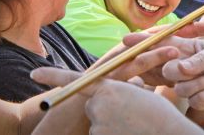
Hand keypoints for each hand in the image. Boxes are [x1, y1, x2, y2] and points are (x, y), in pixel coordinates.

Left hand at [31, 67, 203, 134]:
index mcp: (109, 87)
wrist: (169, 134)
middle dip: (104, 109)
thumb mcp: (139, 94)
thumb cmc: (158, 114)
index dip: (52, 77)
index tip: (34, 74)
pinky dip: (112, 134)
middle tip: (128, 113)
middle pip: (92, 106)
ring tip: (132, 125)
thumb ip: (121, 91)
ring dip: (111, 125)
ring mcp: (98, 125)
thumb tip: (113, 92)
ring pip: (96, 123)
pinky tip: (128, 133)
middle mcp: (99, 105)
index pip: (75, 80)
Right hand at [162, 40, 203, 110]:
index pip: (168, 51)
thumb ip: (198, 60)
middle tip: (201, 70)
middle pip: (169, 73)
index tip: (174, 55)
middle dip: (183, 74)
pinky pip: (193, 101)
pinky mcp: (202, 98)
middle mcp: (188, 67)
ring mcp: (194, 83)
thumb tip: (180, 68)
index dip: (164, 53)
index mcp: (189, 50)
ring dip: (199, 85)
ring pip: (180, 89)